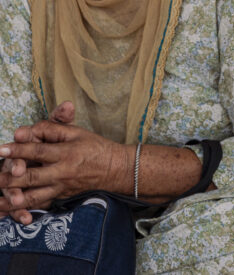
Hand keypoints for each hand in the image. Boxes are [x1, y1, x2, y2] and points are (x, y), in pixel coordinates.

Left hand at [0, 103, 130, 220]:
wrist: (115, 169)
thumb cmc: (95, 147)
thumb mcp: (77, 132)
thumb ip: (53, 129)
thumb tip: (29, 130)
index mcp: (66, 153)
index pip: (38, 152)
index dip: (19, 150)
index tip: (1, 149)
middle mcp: (62, 173)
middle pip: (32, 177)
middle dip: (9, 178)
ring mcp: (60, 188)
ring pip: (33, 197)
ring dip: (12, 200)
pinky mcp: (60, 197)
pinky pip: (40, 206)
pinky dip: (23, 211)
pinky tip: (9, 212)